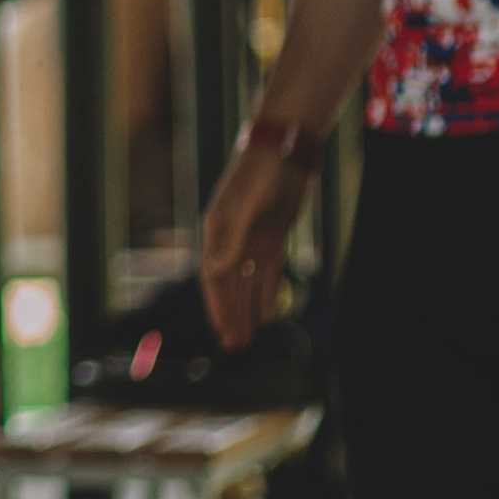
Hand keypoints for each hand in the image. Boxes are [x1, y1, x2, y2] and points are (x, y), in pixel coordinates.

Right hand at [199, 141, 307, 350]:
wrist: (285, 152)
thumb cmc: (260, 174)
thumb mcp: (247, 207)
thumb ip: (231, 239)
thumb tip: (215, 273)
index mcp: (217, 232)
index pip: (213, 277)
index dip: (217, 305)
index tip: (221, 330)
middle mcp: (231, 239)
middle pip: (229, 285)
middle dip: (231, 315)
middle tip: (234, 346)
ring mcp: (251, 239)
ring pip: (247, 283)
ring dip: (246, 310)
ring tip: (246, 338)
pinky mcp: (272, 238)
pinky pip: (266, 273)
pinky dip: (266, 294)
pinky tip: (267, 315)